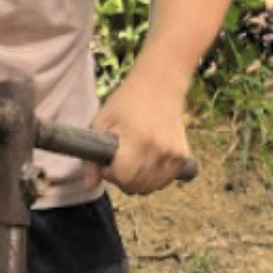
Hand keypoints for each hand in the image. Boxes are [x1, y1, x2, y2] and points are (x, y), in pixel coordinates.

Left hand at [86, 71, 191, 194]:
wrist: (160, 85)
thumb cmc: (125, 103)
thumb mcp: (101, 122)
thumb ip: (92, 157)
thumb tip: (89, 185)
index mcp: (137, 139)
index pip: (123, 176)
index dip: (110, 173)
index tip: (108, 162)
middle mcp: (159, 149)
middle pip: (136, 187)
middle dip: (122, 179)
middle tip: (120, 159)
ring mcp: (174, 154)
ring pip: (151, 188)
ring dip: (138, 181)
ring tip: (133, 159)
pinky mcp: (183, 157)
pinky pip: (164, 181)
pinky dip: (154, 178)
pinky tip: (147, 160)